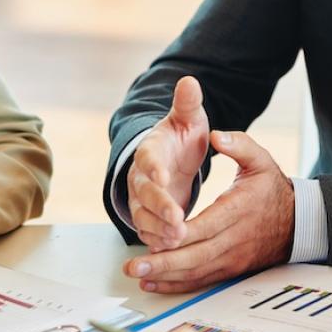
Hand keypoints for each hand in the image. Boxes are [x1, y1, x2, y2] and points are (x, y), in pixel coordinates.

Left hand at [123, 130, 293, 292]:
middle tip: (134, 265)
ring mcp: (231, 258)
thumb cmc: (273, 190)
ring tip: (138, 274)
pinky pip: (201, 281)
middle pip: (195, 256)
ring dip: (165, 276)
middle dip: (163, 263)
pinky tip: (154, 283)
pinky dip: (177, 285)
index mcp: (237, 211)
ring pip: (196, 272)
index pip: (205, 226)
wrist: (298, 222)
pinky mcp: (229, 269)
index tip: (156, 235)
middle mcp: (233, 239)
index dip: (180, 235)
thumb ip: (239, 145)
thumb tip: (216, 136)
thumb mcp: (260, 160)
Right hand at [127, 76, 211, 249]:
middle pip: (143, 193)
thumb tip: (190, 80)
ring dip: (158, 229)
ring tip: (177, 239)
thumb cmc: (180, 137)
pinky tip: (170, 251)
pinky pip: (147, 231)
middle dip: (159, 206)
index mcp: (150, 150)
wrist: (170, 157)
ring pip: (143, 217)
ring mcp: (141, 199)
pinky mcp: (147, 216)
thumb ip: (188, 103)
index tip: (165, 177)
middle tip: (177, 219)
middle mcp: (140, 176)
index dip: (154, 168)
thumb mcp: (188, 118)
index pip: (148, 158)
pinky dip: (156, 242)